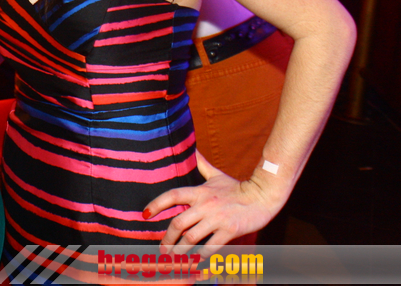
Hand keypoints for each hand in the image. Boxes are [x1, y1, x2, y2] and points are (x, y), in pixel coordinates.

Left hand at [144, 152, 283, 254]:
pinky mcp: (230, 231)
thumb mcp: (216, 175)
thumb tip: (191, 149)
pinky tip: (197, 258)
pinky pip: (211, 246)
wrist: (263, 196)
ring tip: (175, 256)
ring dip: (181, 250)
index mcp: (199, 192)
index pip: (172, 196)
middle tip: (162, 248)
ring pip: (192, 238)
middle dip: (167, 238)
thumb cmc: (238, 187)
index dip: (156, 205)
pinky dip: (202, 255)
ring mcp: (217, 219)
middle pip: (178, 223)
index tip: (145, 214)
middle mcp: (205, 205)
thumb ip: (201, 164)